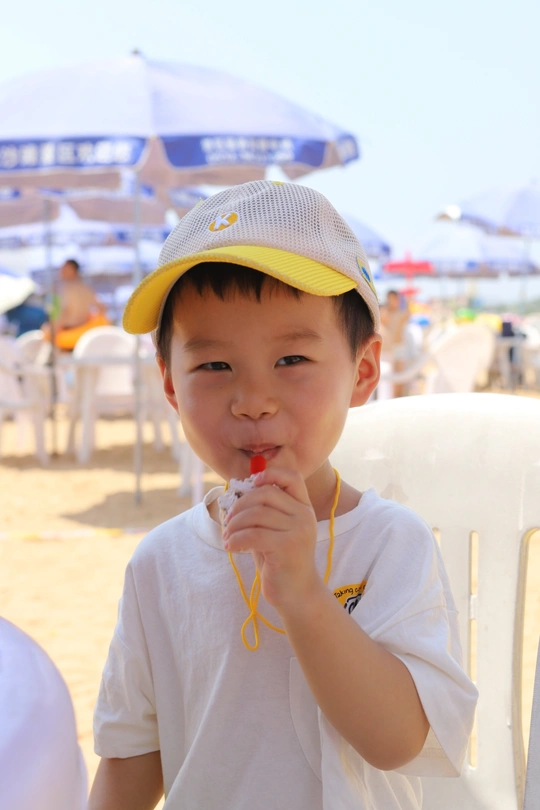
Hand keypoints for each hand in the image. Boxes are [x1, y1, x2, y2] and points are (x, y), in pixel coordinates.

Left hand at [223, 466, 320, 612]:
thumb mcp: (276, 530)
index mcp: (304, 507)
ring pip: (256, 514)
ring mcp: (298, 531)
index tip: (252, 483)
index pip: (291, 477)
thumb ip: (264, 511)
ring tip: (228, 537)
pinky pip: (253, 535)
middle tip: (228, 521)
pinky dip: (236, 540)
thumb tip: (239, 491)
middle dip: (240, 505)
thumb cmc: (281, 560)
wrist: (297, 594)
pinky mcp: (287, 547)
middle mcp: (304, 515)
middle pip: (266, 494)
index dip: (270, 473)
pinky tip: (231, 547)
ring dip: (235, 525)